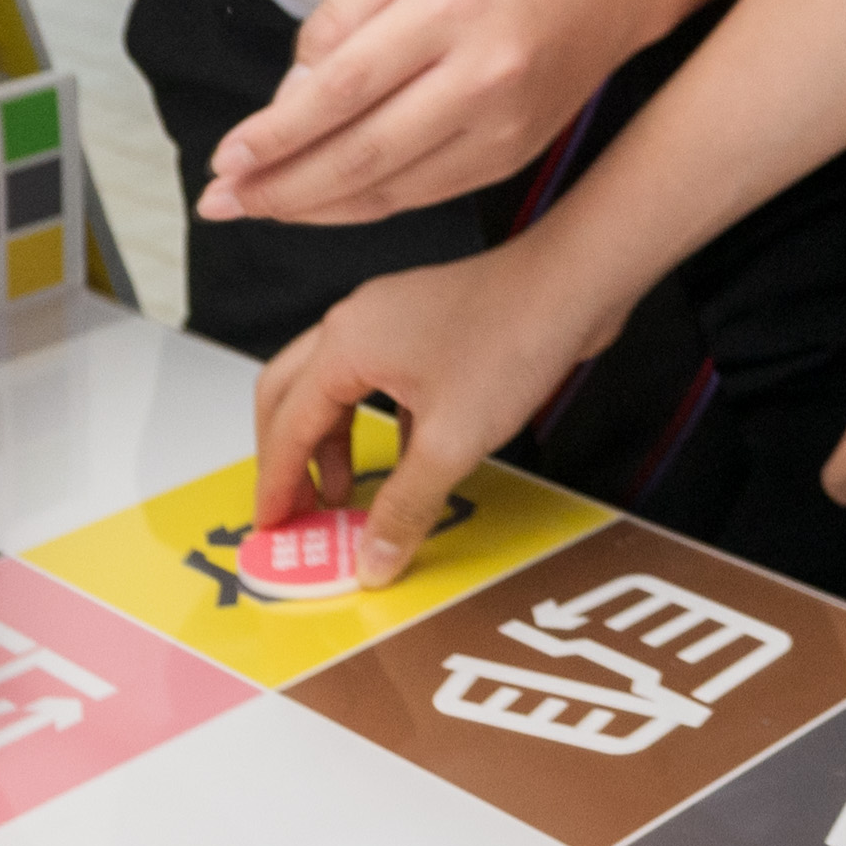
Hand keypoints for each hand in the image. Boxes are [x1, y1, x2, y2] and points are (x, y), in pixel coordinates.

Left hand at [201, 0, 652, 226]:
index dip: (277, 134)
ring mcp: (503, 125)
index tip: (226, 157)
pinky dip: (363, 205)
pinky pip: (423, 194)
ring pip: (390, 187)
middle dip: (280, 186)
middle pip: (362, 152)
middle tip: (220, 201)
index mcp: (447, 6)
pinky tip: (319, 204)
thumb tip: (290, 98)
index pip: (342, 88)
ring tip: (254, 208)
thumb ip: (340, 15)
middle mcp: (481, 75)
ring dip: (313, 207)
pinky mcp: (513, 155)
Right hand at [252, 237, 628, 587]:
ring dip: (331, 443)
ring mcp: (389, 320)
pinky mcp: (424, 326)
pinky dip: (373, 423)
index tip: (271, 525)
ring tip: (346, 495)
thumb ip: (404, 507)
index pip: (286, 426)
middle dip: (287, 459)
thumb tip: (372, 560)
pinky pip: (375, 380)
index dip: (276, 483)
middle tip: (296, 511)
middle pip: (290, 397)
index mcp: (344, 346)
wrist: (573, 285)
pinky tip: (402, 459)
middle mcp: (355, 325)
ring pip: (333, 388)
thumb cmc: (513, 339)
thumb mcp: (451, 443)